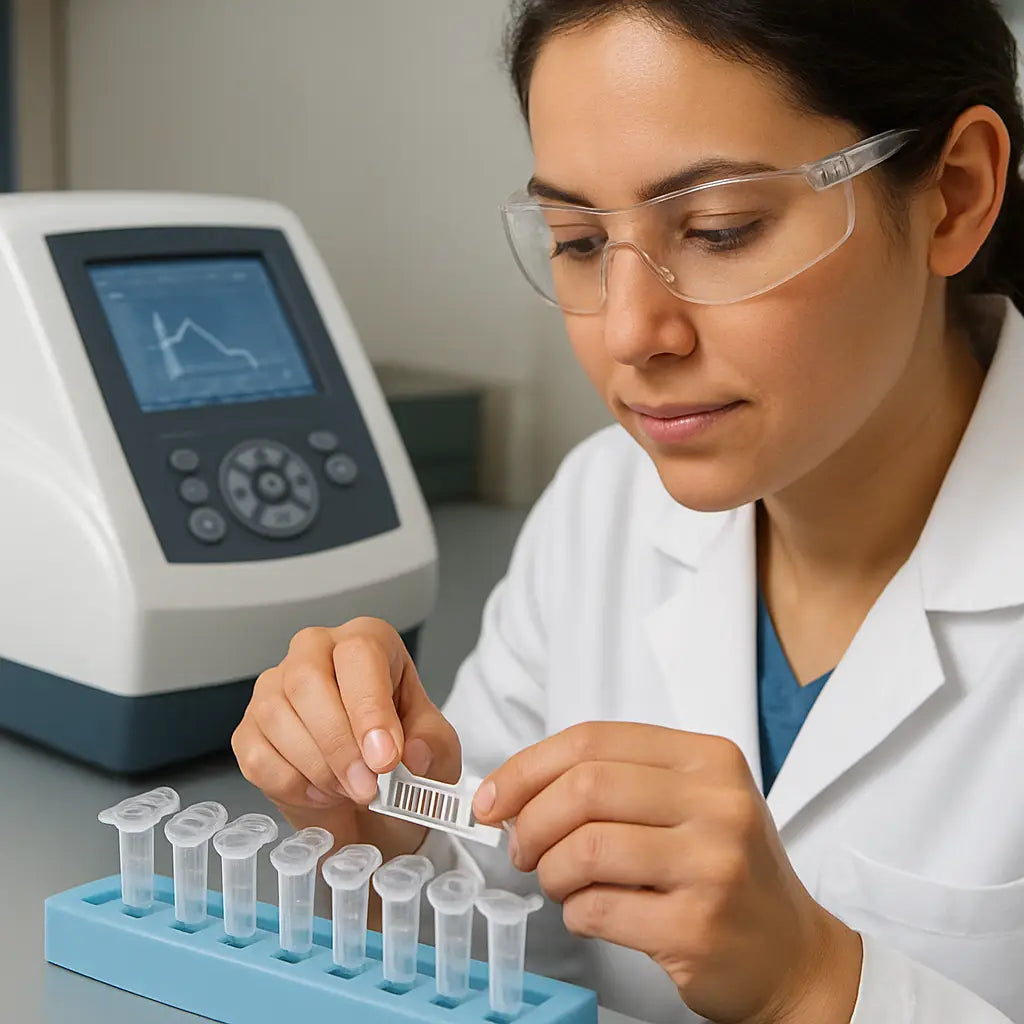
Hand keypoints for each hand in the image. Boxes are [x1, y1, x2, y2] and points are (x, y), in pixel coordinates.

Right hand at [232, 617, 461, 856]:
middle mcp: (316, 652)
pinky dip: (292, 785)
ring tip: (352, 791)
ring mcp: (275, 687)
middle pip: (307, 679)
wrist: (373, 800)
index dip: (369, 708)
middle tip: (367, 787)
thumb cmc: (402, 758)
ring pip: (277, 717)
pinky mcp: (249, 728)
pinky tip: (322, 793)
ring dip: (319, 768)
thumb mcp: (437, 750)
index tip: (385, 757)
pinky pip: (256, 756)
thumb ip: (433, 746)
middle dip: (339, 744)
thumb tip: (415, 752)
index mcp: (367, 642)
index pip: (359, 654)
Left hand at [472, 722, 861, 1023]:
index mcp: (708, 758)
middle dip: (532, 820)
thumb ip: (616, 782)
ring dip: (551, 871)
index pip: (593, 740)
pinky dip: (574, 912)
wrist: (792, 954)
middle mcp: (717, 803)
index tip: (493, 797)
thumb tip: (515, 790)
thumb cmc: (724, 869)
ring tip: (558, 882)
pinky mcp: (697, 926)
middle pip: (584, 788)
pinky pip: (597, 909)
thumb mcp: (689, 801)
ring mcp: (712, 865)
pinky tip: (589, 912)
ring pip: (585, 849)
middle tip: (523, 847)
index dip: (528, 767)